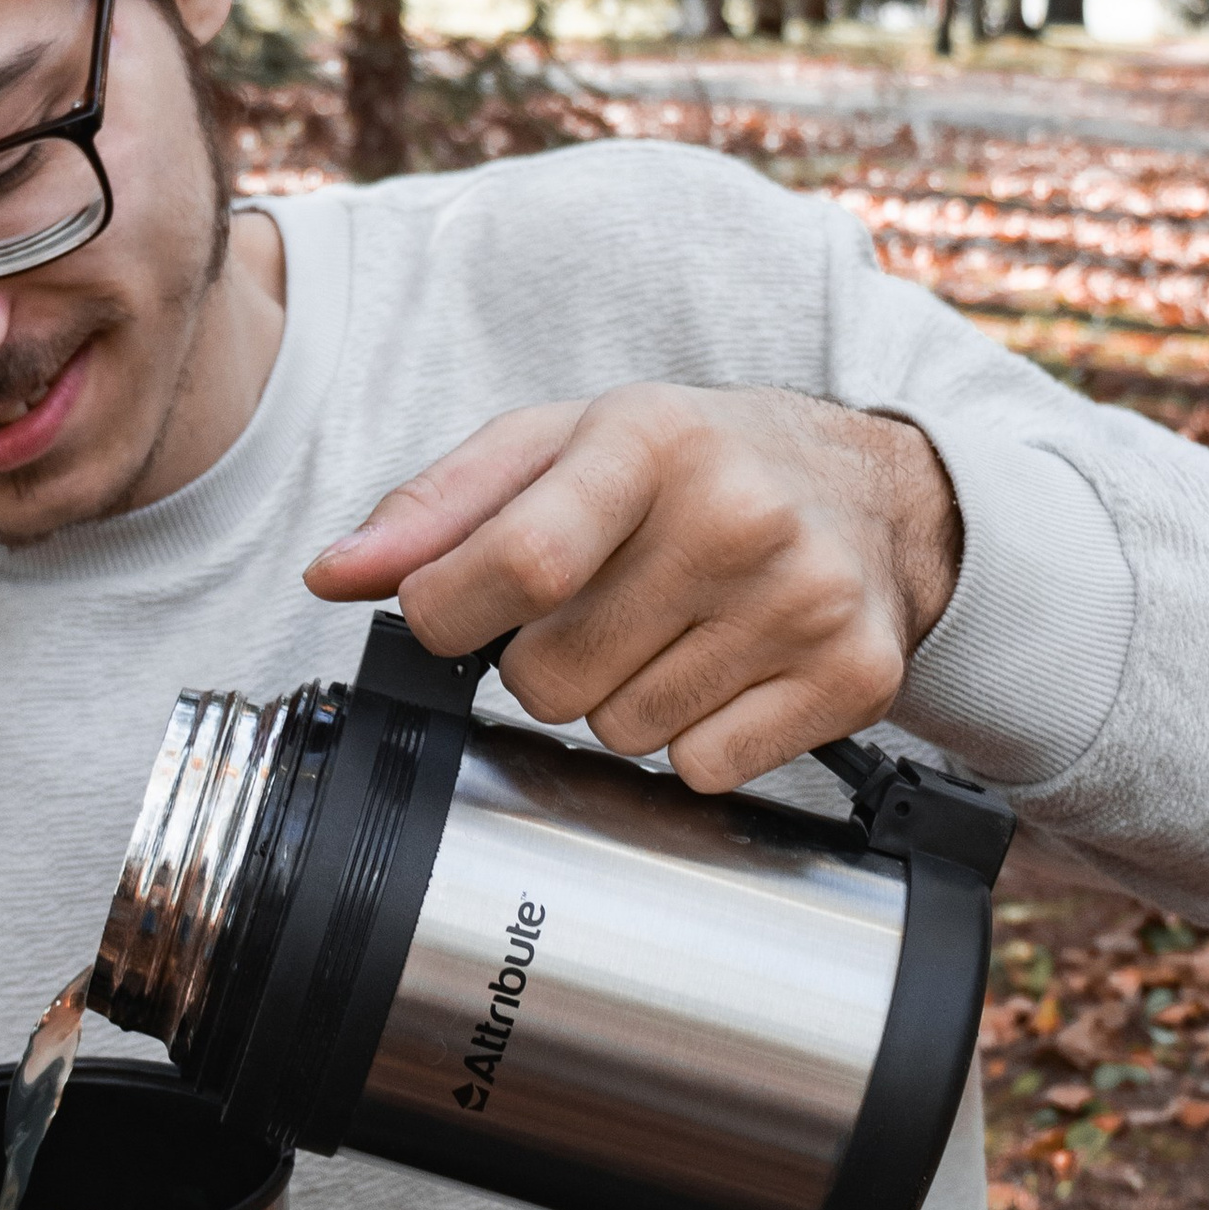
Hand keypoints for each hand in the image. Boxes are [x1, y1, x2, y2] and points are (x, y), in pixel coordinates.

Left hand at [305, 385, 962, 792]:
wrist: (872, 488)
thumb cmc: (693, 465)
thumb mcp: (560, 444)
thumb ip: (437, 509)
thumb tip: (336, 576)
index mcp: (652, 439)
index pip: (520, 562)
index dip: (451, 613)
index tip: (448, 614)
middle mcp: (738, 515)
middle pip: (552, 677)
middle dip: (545, 662)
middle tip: (598, 610)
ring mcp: (804, 600)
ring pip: (622, 735)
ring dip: (621, 703)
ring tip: (669, 632)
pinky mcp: (853, 676)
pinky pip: (705, 770)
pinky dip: (695, 742)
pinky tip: (723, 673)